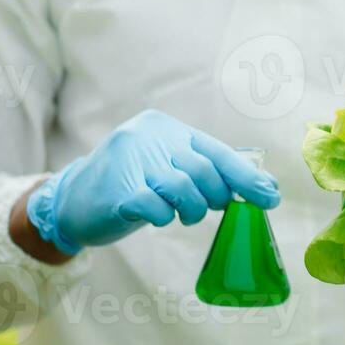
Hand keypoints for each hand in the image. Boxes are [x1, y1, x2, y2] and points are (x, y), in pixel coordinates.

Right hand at [26, 109, 280, 255]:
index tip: (270, 198)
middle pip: (203, 169)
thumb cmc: (134, 184)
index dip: (245, 176)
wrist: (74, 201)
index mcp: (166, 127)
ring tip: (185, 214)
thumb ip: (213, 171)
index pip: (216, 150)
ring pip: (183, 187)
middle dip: (216, 195)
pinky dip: (165, 217)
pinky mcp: (115, 190)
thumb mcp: (172, 168)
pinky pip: (156, 207)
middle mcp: (147, 137)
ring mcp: (128, 162)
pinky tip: (160, 217)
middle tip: (214, 207)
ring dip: (193, 209)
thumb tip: (267, 185)